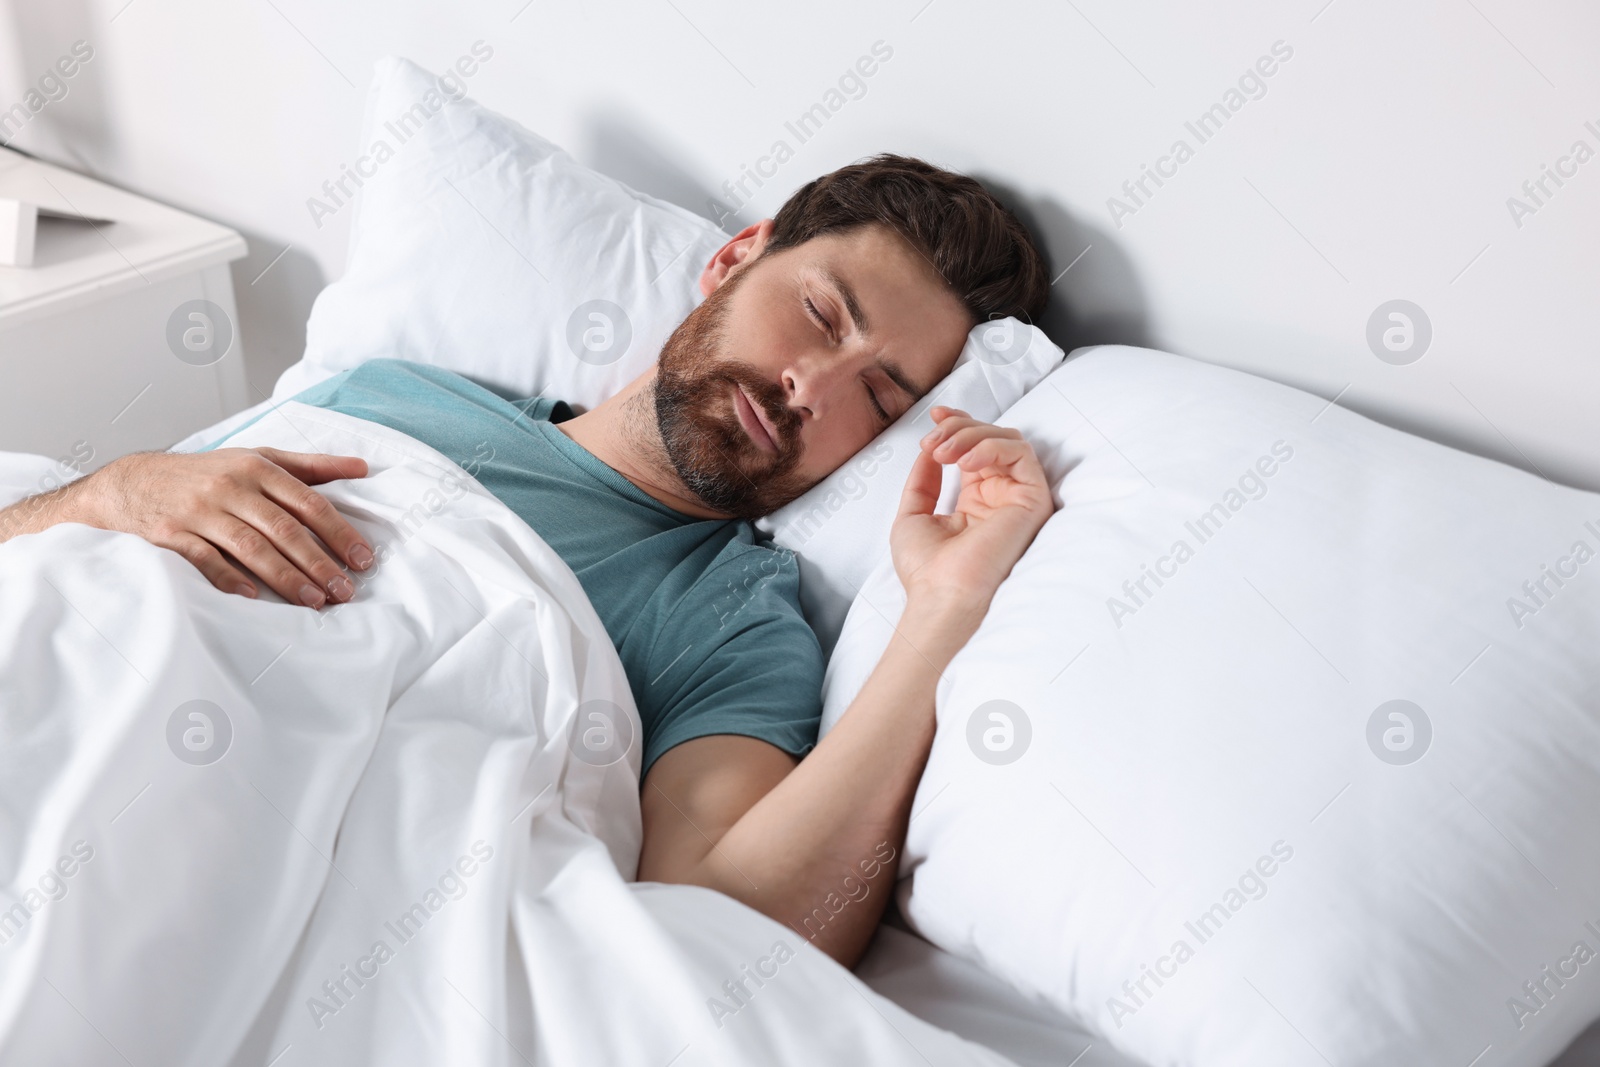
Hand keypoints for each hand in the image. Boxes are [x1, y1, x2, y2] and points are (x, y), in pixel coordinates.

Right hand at [72, 447, 371, 606]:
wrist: (133, 482)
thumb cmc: (208, 474)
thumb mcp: (257, 459)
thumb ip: (310, 466)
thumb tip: (362, 468)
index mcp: (257, 468)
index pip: (308, 502)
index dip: (339, 532)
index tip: (363, 559)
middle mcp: (231, 487)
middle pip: (284, 529)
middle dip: (319, 562)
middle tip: (345, 591)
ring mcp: (200, 510)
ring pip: (250, 546)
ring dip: (285, 577)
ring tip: (314, 601)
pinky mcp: (171, 533)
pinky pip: (204, 558)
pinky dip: (228, 577)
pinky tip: (253, 597)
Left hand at [890, 406, 1053, 630]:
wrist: (941, 596)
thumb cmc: (926, 569)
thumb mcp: (912, 515)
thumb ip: (924, 480)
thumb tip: (931, 449)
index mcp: (976, 500)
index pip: (975, 449)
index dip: (958, 424)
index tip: (934, 416)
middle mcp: (1000, 497)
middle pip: (991, 438)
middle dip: (959, 428)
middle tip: (934, 441)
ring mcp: (1017, 498)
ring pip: (1009, 440)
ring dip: (972, 435)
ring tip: (944, 452)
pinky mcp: (1033, 501)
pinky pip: (1021, 454)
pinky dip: (990, 447)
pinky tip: (965, 460)